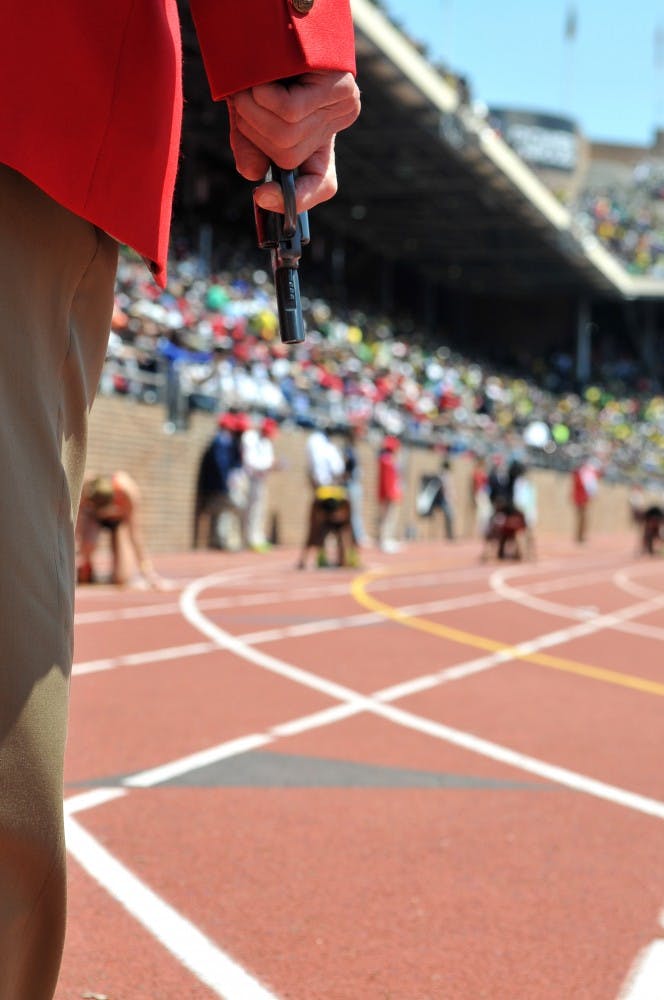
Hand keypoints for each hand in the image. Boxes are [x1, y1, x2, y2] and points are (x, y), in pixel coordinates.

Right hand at [227, 71, 359, 212]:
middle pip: (288, 157)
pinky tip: (258, 80)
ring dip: (251, 111)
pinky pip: (290, 112)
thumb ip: (250, 147)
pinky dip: (262, 97)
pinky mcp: (342, 87)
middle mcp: (334, 124)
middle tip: (244, 102)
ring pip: (287, 135)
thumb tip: (253, 174)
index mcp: (320, 135)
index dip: (296, 200)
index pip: (322, 185)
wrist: (272, 20)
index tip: (261, 196)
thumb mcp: (249, 116)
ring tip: (247, 87)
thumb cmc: (261, 70)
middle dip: (253, 133)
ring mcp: (343, 106)